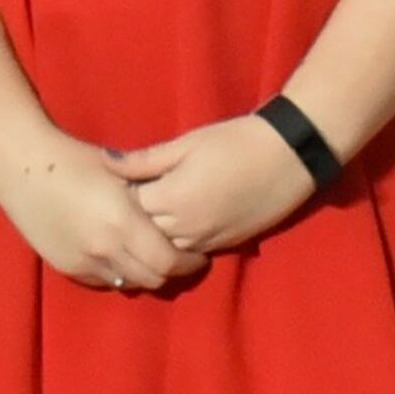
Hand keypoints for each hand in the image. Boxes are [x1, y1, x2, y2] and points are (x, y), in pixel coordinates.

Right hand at [0, 131, 202, 290]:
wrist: (21, 165)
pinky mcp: (66, 266)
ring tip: (150, 258)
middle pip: (152, 279)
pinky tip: (119, 256)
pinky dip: (118, 273)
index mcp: (122, 222)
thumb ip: (149, 195)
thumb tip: (179, 210)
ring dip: (144, 274)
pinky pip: (103, 281)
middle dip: (172, 272)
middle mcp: (105, 249)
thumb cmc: (74, 159)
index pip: (168, 261)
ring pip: (128, 284)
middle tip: (180, 259)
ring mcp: (83, 262)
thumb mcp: (120, 172)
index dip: (189, 263)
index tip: (199, 255)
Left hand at [110, 115, 318, 255]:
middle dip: (137, 219)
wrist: (288, 157)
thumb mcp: (186, 144)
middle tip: (136, 198)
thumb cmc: (235, 142)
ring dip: (158, 233)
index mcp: (171, 199)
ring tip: (159, 209)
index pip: (129, 208)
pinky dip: (181, 240)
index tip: (121, 182)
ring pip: (167, 248)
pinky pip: (191, 251)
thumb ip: (145, 160)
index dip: (123, 195)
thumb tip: (106, 163)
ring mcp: (206, 241)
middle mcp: (185, 228)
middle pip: (145, 233)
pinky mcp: (225, 245)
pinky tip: (184, 219)